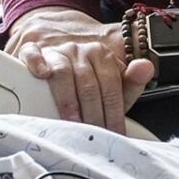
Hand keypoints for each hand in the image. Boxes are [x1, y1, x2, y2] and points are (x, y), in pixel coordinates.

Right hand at [8, 11, 151, 132]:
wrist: (56, 42)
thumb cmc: (85, 74)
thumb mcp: (111, 80)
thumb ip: (131, 81)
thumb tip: (146, 67)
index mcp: (102, 56)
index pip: (111, 86)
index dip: (113, 113)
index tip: (114, 134)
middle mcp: (80, 51)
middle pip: (88, 85)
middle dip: (92, 115)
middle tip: (93, 136)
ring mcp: (56, 51)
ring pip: (63, 74)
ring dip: (68, 101)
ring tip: (72, 123)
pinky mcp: (33, 51)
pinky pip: (33, 55)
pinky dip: (37, 63)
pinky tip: (43, 74)